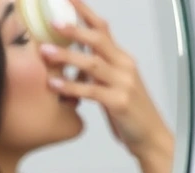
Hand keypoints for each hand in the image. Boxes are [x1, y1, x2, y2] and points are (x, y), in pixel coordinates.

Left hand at [43, 0, 174, 172]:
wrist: (150, 137)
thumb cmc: (129, 112)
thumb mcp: (112, 85)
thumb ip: (96, 71)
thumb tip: (72, 59)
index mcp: (121, 59)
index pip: (103, 29)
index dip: (85, 13)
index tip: (67, 0)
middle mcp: (124, 66)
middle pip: (99, 40)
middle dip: (74, 29)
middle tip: (52, 21)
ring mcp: (123, 83)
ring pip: (93, 64)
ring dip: (67, 56)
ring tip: (44, 51)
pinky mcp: (119, 102)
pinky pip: (91, 91)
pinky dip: (71, 86)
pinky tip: (53, 83)